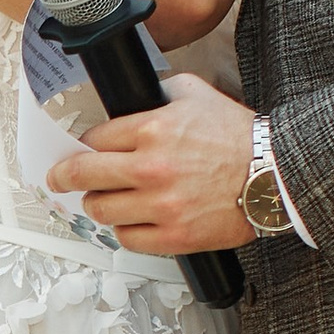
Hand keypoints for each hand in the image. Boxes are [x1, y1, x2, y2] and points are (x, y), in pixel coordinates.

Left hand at [49, 73, 257, 255]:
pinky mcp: (174, 237)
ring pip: (101, 210)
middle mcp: (151, 169)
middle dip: (65, 176)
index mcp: (152, 130)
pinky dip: (125, 230)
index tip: (81, 151)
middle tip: (58, 178)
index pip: (94, 140)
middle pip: (82, 176)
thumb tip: (129, 107)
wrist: (275, 175)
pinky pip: (128, 239)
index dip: (85, 145)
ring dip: (99, 204)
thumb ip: (158, 96)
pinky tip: (133, 221)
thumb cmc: (239, 136)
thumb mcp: (195, 94)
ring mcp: (161, 206)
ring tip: (107, 199)